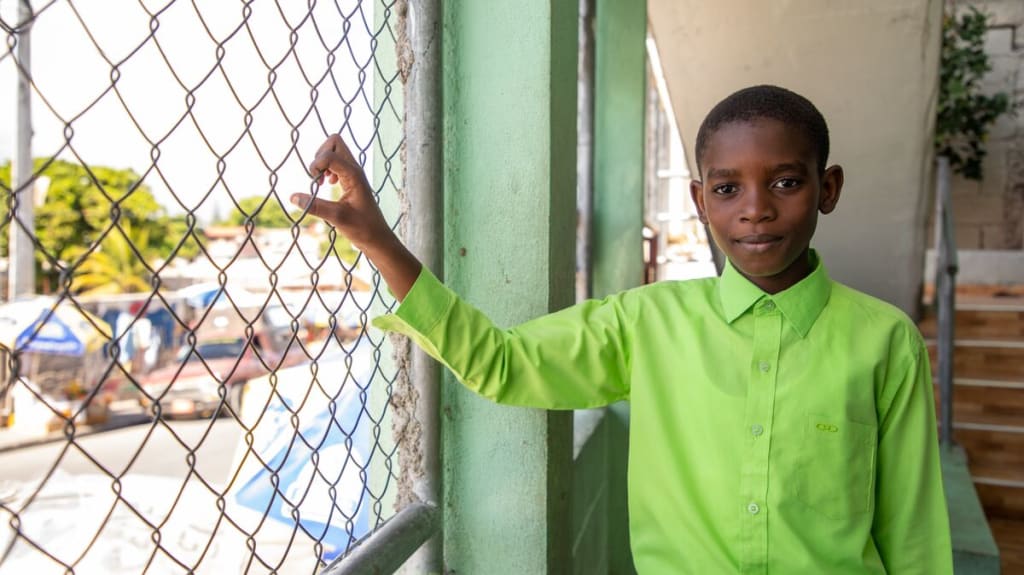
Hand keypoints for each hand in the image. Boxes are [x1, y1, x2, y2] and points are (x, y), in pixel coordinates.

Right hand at [291, 134, 421, 300]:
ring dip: (322, 160)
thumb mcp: (336, 218)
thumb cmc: (361, 228)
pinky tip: (327, 183)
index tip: (316, 183)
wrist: (376, 237)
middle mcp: (354, 169)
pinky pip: (336, 161)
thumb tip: (292, 197)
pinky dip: (327, 167)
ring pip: (335, 149)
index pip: (330, 154)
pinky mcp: (351, 178)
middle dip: (320, 154)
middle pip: (335, 142)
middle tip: (318, 175)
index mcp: (353, 175)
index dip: (316, 164)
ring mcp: (353, 172)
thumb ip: (315, 206)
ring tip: (322, 181)